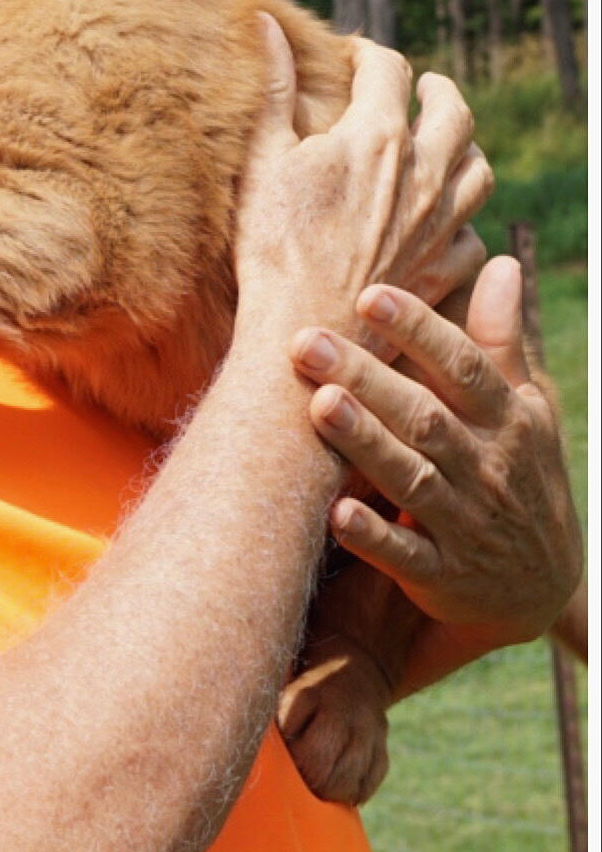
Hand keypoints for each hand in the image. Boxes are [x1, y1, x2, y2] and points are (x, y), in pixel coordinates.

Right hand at [232, 22, 493, 338]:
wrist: (304, 327)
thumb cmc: (272, 242)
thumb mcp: (264, 155)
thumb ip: (273, 84)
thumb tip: (265, 22)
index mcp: (377, 136)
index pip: (388, 68)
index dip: (368, 53)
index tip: (352, 55)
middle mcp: (423, 173)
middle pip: (454, 111)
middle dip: (436, 89)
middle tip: (420, 85)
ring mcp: (442, 223)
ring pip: (479, 168)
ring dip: (462, 147)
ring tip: (443, 142)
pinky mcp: (446, 267)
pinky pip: (474, 232)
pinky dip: (463, 217)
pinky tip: (441, 216)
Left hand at [291, 255, 584, 643]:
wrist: (546, 589)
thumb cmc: (520, 475)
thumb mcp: (527, 411)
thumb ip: (501, 341)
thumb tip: (498, 262)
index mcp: (508, 423)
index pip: (464, 368)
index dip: (421, 331)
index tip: (371, 294)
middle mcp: (487, 470)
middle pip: (425, 417)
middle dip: (367, 378)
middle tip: (306, 341)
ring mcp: (466, 525)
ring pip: (412, 481)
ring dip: (366, 444)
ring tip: (318, 405)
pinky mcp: (442, 576)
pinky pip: (405, 556)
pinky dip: (373, 536)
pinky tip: (335, 511)